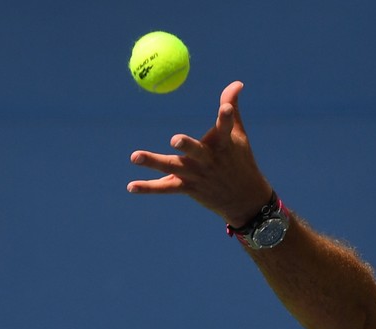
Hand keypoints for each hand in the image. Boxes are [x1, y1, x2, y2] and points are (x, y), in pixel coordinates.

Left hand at [127, 81, 273, 227]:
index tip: (226, 108)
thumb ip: (231, 107)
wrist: (244, 199)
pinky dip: (148, 188)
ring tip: (134, 156)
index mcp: (224, 144)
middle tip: (174, 139)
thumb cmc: (240, 161)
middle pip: (196, 151)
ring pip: (173, 168)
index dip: (226, 116)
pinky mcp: (189, 188)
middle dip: (187, 146)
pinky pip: (166, 188)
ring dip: (154, 162)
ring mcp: (197, 175)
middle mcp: (209, 160)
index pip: (226, 127)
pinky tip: (131, 186)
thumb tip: (237, 82)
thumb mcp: (237, 135)